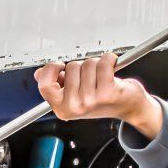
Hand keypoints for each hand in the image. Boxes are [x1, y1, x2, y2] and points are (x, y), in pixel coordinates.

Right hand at [34, 55, 165, 138]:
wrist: (128, 106)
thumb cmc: (103, 99)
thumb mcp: (74, 94)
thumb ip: (57, 83)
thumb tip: (40, 74)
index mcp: (62, 108)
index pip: (45, 85)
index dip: (51, 70)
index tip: (59, 65)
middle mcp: (74, 107)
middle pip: (69, 68)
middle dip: (80, 66)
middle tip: (90, 77)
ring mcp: (90, 100)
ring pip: (86, 64)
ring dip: (96, 64)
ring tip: (101, 76)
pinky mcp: (106, 92)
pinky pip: (103, 63)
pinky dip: (109, 59)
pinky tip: (111, 67)